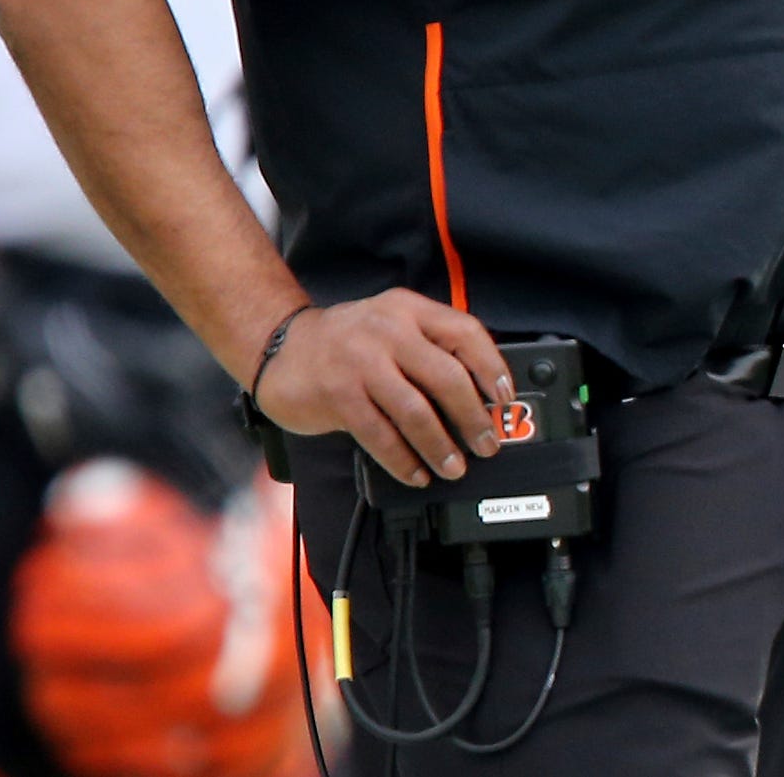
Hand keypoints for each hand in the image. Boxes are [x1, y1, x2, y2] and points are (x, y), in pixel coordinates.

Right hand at [252, 291, 513, 486]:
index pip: (465, 333)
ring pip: (416, 412)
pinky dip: (403, 460)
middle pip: (447, 377)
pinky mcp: (339, 396)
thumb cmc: (346, 340)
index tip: (505, 397)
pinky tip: (416, 473)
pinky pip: (380, 435)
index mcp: (409, 309)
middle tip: (487, 443)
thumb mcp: (392, 322)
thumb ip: (430, 344)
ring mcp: (361, 364)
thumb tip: (480, 390)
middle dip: (473, 417)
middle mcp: (388, 331)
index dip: (492, 367)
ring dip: (441, 446)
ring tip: (454, 466)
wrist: (278, 345)